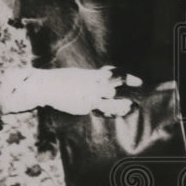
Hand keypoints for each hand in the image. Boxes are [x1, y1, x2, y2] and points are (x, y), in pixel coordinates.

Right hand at [0, 65, 141, 114]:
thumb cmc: (60, 81)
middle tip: (140, 86)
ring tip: (130, 106)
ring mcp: (89, 95)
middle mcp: (92, 83)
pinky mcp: (84, 106)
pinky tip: (117, 113)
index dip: (126, 75)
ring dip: (122, 103)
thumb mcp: (78, 76)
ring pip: (111, 98)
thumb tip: (101, 81)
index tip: (138, 80)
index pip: (113, 72)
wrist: (45, 87)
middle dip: (129, 82)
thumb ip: (91, 79)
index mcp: (91, 74)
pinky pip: (101, 110)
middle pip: (116, 80)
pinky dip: (110, 112)